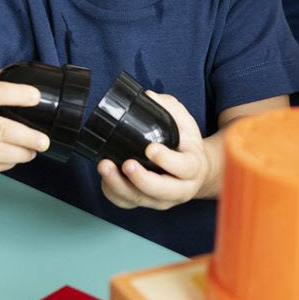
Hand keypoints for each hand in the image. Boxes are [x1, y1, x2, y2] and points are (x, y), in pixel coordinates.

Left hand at [98, 92, 207, 209]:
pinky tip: (105, 176)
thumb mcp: (186, 123)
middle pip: (161, 191)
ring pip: (140, 199)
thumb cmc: (185, 144)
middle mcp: (180, 189)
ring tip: (105, 166)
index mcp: (193, 167)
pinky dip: (113, 191)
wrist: (191, 171)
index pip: (183, 168)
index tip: (151, 149)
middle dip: (142, 180)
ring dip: (120, 185)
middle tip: (127, 164)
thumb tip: (148, 96)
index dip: (167, 160)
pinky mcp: (145, 202)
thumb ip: (170, 108)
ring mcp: (161, 199)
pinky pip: (126, 202)